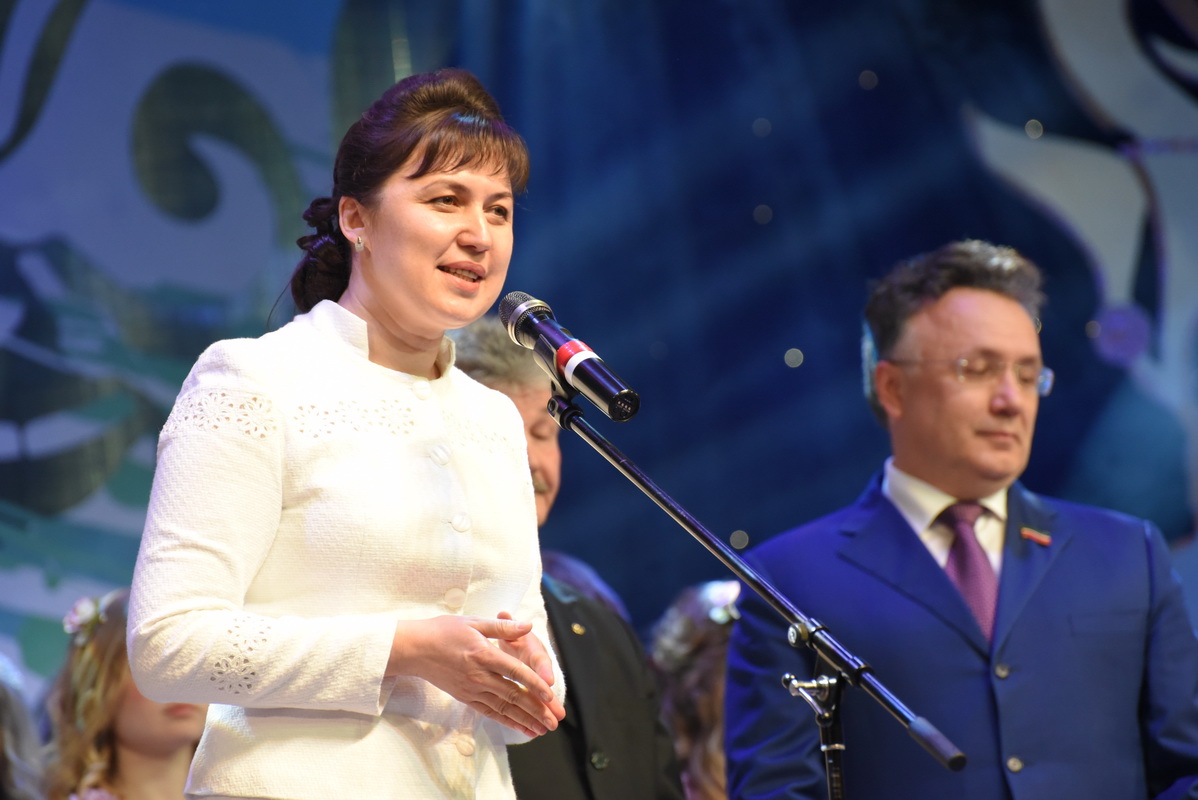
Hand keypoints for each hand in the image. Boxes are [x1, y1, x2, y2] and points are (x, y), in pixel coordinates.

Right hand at [388, 615, 564, 737]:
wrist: (414, 649)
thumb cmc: (443, 631)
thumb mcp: (474, 622)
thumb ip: (503, 627)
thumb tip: (528, 626)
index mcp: (484, 655)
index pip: (516, 673)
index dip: (535, 684)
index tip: (551, 696)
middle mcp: (479, 676)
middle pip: (513, 695)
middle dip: (536, 710)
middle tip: (554, 721)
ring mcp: (472, 689)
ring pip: (503, 708)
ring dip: (525, 720)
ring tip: (542, 730)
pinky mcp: (466, 697)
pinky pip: (490, 712)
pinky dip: (507, 721)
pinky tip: (520, 727)